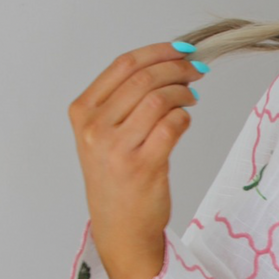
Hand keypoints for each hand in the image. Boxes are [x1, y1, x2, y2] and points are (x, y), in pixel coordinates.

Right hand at [68, 41, 204, 278]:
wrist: (120, 228)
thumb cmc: (116, 179)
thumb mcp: (104, 135)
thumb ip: (126, 100)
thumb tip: (170, 63)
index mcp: (83, 113)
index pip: (123, 65)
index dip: (158, 52)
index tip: (181, 50)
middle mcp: (96, 128)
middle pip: (144, 78)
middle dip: (177, 69)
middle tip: (196, 71)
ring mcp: (118, 147)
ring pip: (159, 99)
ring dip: (182, 93)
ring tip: (190, 97)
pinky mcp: (143, 165)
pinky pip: (173, 125)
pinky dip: (184, 117)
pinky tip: (184, 120)